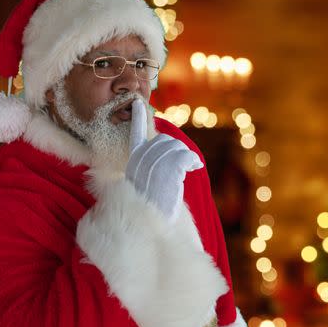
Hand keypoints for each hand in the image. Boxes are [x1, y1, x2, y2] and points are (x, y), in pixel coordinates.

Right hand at [125, 99, 202, 221]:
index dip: (137, 117)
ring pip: (177, 148)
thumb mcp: (143, 184)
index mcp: (134, 160)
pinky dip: (193, 161)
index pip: (135, 134)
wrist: (151, 224)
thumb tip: (163, 153)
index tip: (137, 102)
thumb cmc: (150, 209)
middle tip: (183, 167)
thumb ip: (149, 166)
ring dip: (186, 158)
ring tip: (187, 171)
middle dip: (177, 152)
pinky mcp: (170, 168)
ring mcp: (154, 163)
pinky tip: (194, 169)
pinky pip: (186, 156)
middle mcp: (141, 159)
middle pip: (165, 141)